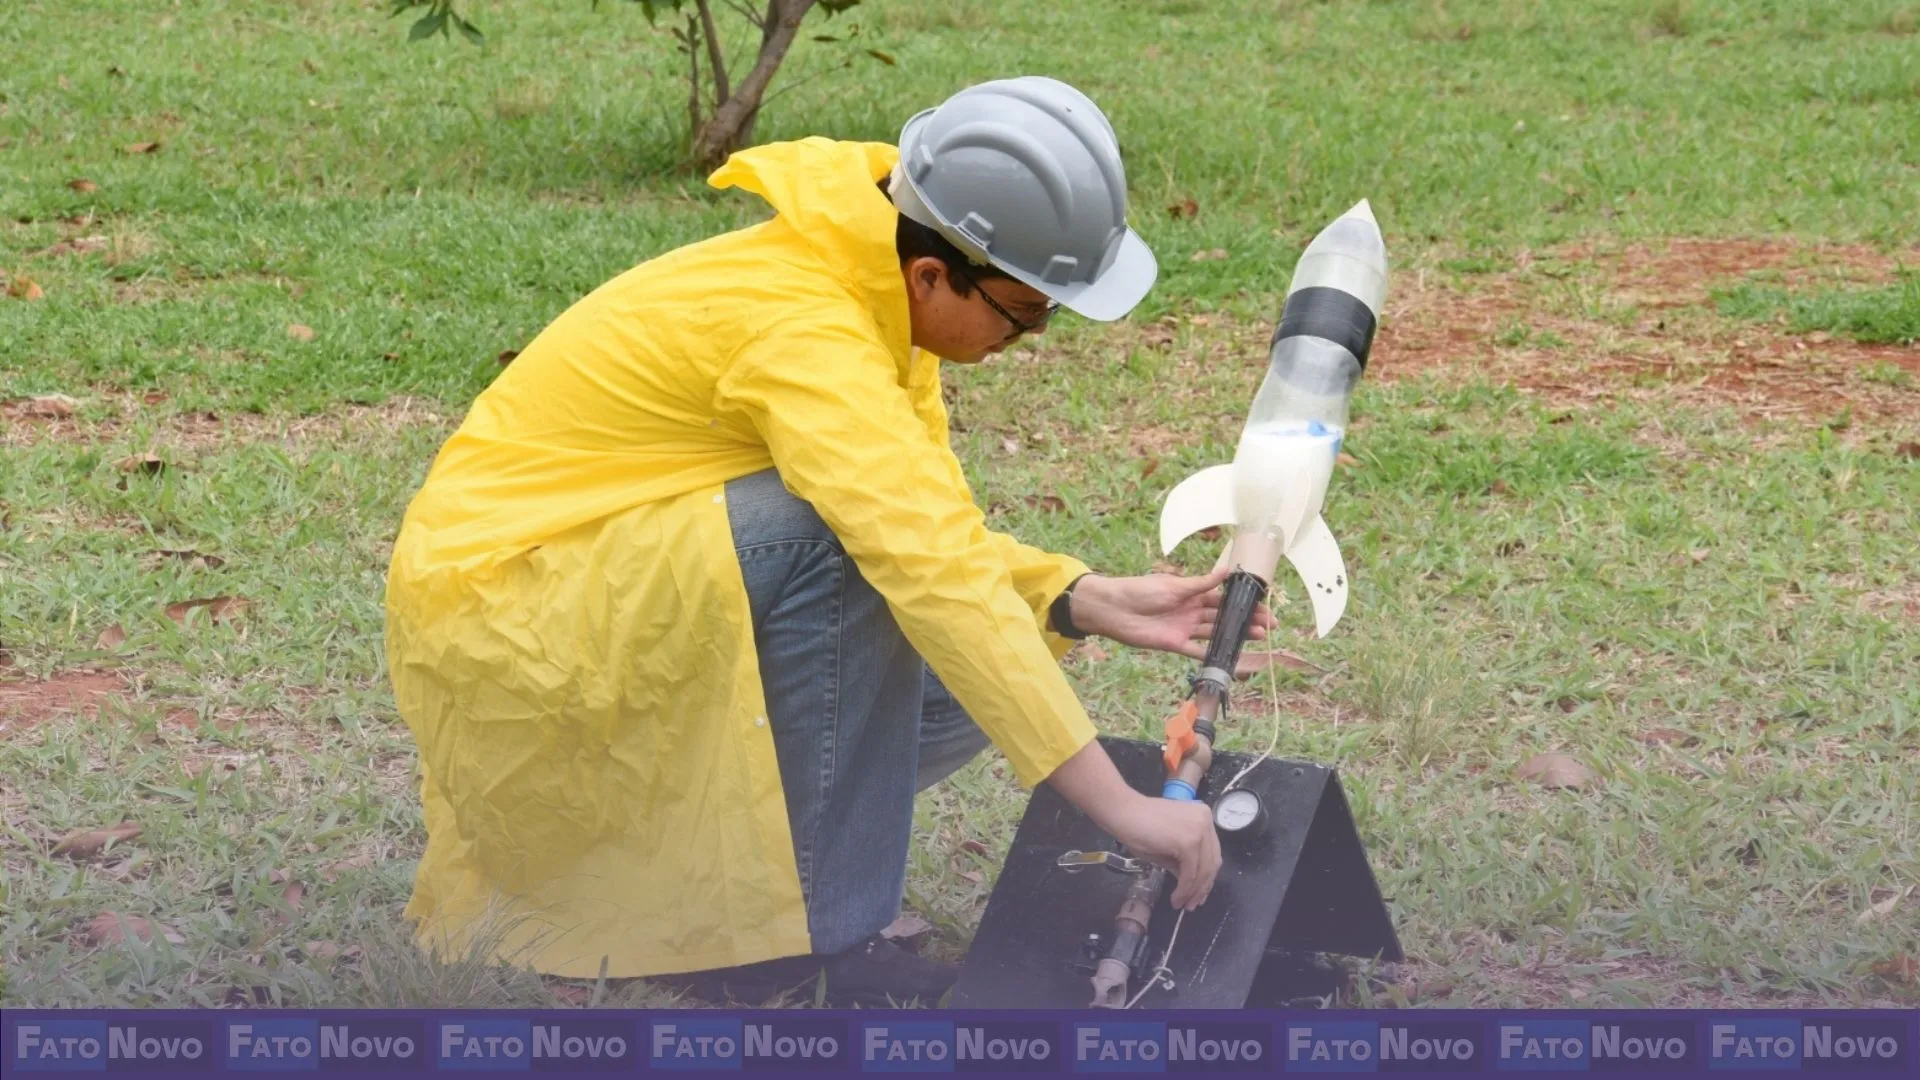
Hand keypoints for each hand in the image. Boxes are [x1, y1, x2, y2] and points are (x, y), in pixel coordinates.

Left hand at [1069, 569, 1276, 661]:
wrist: (1113, 608)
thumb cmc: (1140, 590)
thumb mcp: (1174, 586)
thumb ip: (1201, 584)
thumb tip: (1227, 571)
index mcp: (1191, 593)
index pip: (1223, 597)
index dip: (1242, 602)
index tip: (1263, 604)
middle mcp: (1191, 610)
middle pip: (1224, 616)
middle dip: (1246, 620)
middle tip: (1269, 624)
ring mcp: (1184, 628)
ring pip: (1216, 633)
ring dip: (1236, 634)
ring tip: (1259, 636)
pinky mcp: (1174, 643)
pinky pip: (1197, 651)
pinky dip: (1212, 654)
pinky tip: (1231, 656)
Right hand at [1106, 794, 1221, 909]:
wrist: (1122, 813)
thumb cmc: (1138, 826)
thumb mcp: (1168, 846)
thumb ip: (1183, 861)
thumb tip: (1190, 883)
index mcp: (1203, 817)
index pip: (1212, 852)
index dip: (1207, 876)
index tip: (1199, 893)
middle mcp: (1206, 821)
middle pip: (1212, 862)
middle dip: (1202, 887)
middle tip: (1192, 904)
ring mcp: (1199, 830)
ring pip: (1203, 870)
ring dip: (1193, 892)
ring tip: (1183, 905)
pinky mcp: (1189, 842)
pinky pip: (1191, 873)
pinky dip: (1184, 889)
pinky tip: (1176, 898)